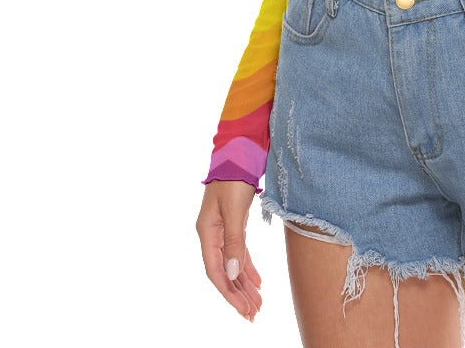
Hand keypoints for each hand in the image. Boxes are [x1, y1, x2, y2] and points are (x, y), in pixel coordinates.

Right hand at [197, 180, 262, 321]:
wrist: (240, 150)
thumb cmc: (235, 176)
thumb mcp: (235, 210)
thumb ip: (234, 242)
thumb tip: (232, 274)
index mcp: (207, 232)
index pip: (215, 271)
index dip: (229, 293)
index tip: (244, 310)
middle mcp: (212, 234)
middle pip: (223, 272)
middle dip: (238, 294)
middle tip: (253, 314)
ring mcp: (222, 229)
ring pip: (232, 264)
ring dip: (244, 284)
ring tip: (257, 304)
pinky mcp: (234, 224)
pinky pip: (239, 252)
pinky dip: (247, 267)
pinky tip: (256, 281)